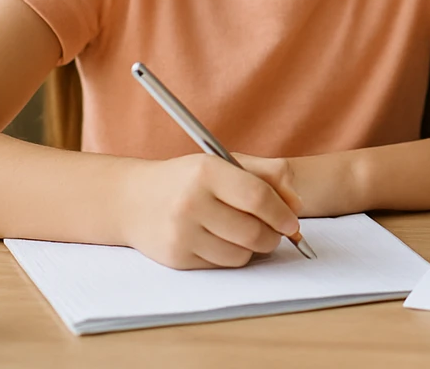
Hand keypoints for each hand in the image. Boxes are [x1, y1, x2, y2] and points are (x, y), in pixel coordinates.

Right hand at [116, 153, 302, 268]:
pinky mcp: (176, 258)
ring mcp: (181, 233)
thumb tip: (297, 204)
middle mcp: (191, 202)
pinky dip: (232, 256)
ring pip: (241, 254)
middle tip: (277, 231)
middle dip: (274, 236)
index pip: (258, 197)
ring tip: (250, 234)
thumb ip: (268, 175)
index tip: (293, 221)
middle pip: (253, 232)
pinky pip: (222, 265)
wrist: (132, 199)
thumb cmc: (187, 179)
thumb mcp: (224, 163)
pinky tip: (225, 241)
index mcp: (206, 171)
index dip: (282, 213)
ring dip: (255, 248)